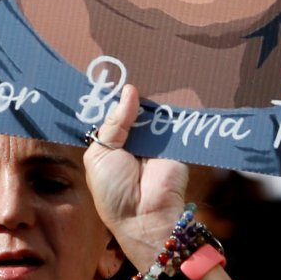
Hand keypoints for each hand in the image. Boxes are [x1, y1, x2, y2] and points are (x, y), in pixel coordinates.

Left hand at [83, 84, 189, 271]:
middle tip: (127, 64)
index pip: (112, 116)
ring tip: (150, 68)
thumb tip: (130, 91)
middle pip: (135, 111)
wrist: (144, 215)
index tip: (107, 73)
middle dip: (132, 94)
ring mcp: (156, 143)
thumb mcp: (102, 153)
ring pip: (155, 113)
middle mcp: (134, 142)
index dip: (111, 99)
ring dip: (153, 99)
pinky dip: (174, 109)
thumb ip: (114, 123)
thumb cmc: (113, 189)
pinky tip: (171, 85)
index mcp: (111, 145)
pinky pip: (176, 123)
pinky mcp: (178, 145)